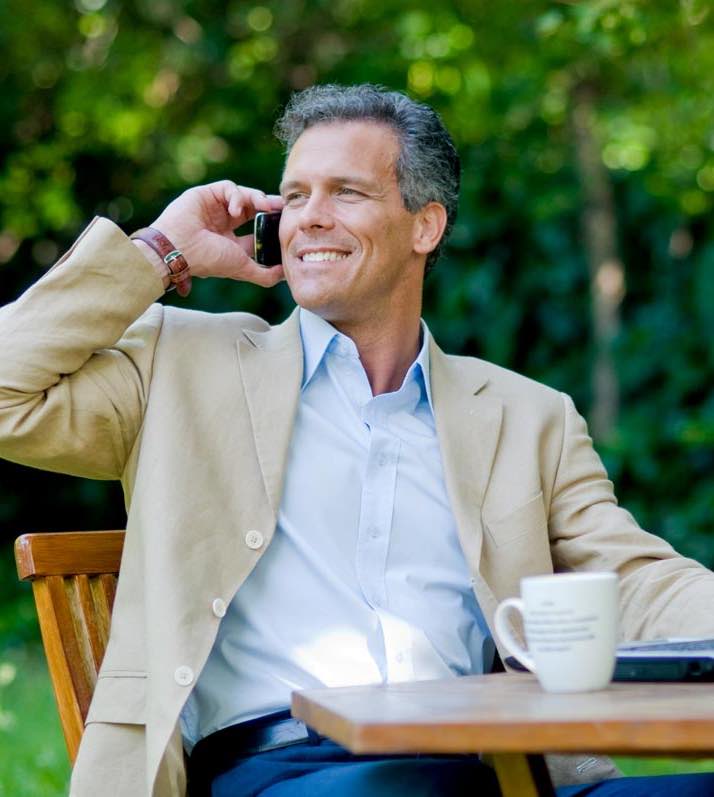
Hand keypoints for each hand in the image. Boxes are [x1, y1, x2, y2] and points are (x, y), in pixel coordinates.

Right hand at [150, 181, 284, 286]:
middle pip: (252, 209)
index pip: (256, 230)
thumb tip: (285, 276)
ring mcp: (214, 208)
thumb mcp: (242, 268)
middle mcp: (223, 224)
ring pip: (243, 195)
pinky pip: (228, 188)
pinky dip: (236, 196)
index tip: (286, 223)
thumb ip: (264, 274)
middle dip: (269, 207)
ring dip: (256, 199)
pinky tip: (235, 210)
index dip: (271, 226)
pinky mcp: (206, 194)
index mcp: (230, 242)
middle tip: (283, 207)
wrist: (179, 249)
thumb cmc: (207, 261)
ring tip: (264, 206)